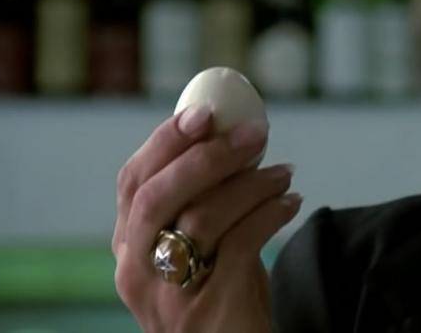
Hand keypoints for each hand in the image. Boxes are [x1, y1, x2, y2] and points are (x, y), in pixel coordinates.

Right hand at [113, 106, 301, 332]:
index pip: (132, 183)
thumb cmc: (222, 294)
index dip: (164, 141)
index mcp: (128, 248)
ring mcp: (169, 295)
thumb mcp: (199, 248)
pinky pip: (241, 244)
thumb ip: (201, 200)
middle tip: (253, 132)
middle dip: (206, 155)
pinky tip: (291, 203)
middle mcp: (136, 271)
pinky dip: (270, 214)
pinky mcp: (211, 309)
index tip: (204, 111)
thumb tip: (234, 133)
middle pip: (158, 196)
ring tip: (284, 174)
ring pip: (201, 218)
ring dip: (250, 184)